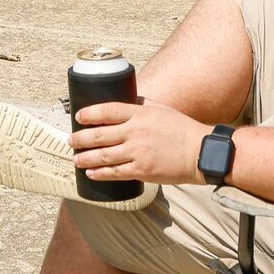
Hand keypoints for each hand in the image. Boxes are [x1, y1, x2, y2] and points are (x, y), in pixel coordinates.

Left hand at [69, 96, 209, 187]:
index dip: (89, 114)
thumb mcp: (161, 109)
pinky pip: (115, 172)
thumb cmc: (181, 129)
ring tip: (75, 159)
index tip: (78, 117)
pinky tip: (91, 173)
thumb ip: (141, 105)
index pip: (107, 110)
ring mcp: (137, 152)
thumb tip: (124, 100)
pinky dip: (100, 173)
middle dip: (80, 139)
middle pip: (99, 135)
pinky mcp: (142, 171)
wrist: (201, 153)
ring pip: (103, 156)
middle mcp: (135, 132)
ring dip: (85, 158)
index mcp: (140, 114)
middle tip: (71, 141)